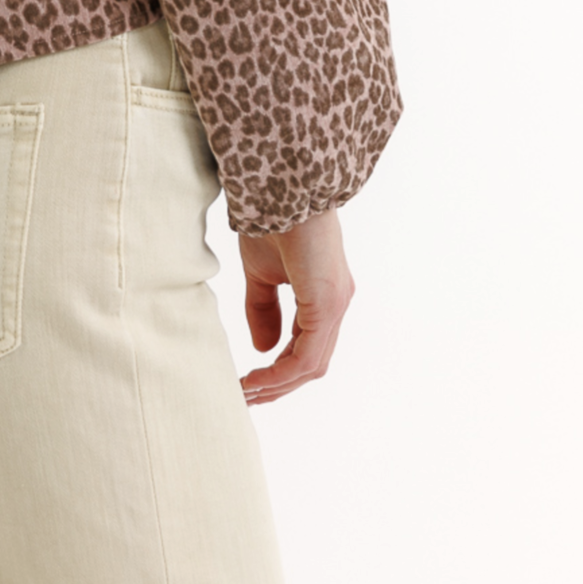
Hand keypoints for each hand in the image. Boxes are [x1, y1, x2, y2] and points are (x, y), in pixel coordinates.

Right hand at [236, 206, 353, 404]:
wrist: (282, 186)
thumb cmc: (273, 219)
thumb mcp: (260, 272)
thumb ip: (263, 309)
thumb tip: (264, 349)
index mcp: (324, 296)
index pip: (306, 348)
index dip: (278, 372)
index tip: (248, 384)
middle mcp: (336, 303)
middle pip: (312, 364)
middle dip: (277, 386)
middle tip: (246, 397)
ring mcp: (335, 304)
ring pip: (311, 365)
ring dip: (277, 384)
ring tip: (246, 392)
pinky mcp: (327, 302)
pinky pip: (306, 354)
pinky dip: (281, 372)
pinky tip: (256, 378)